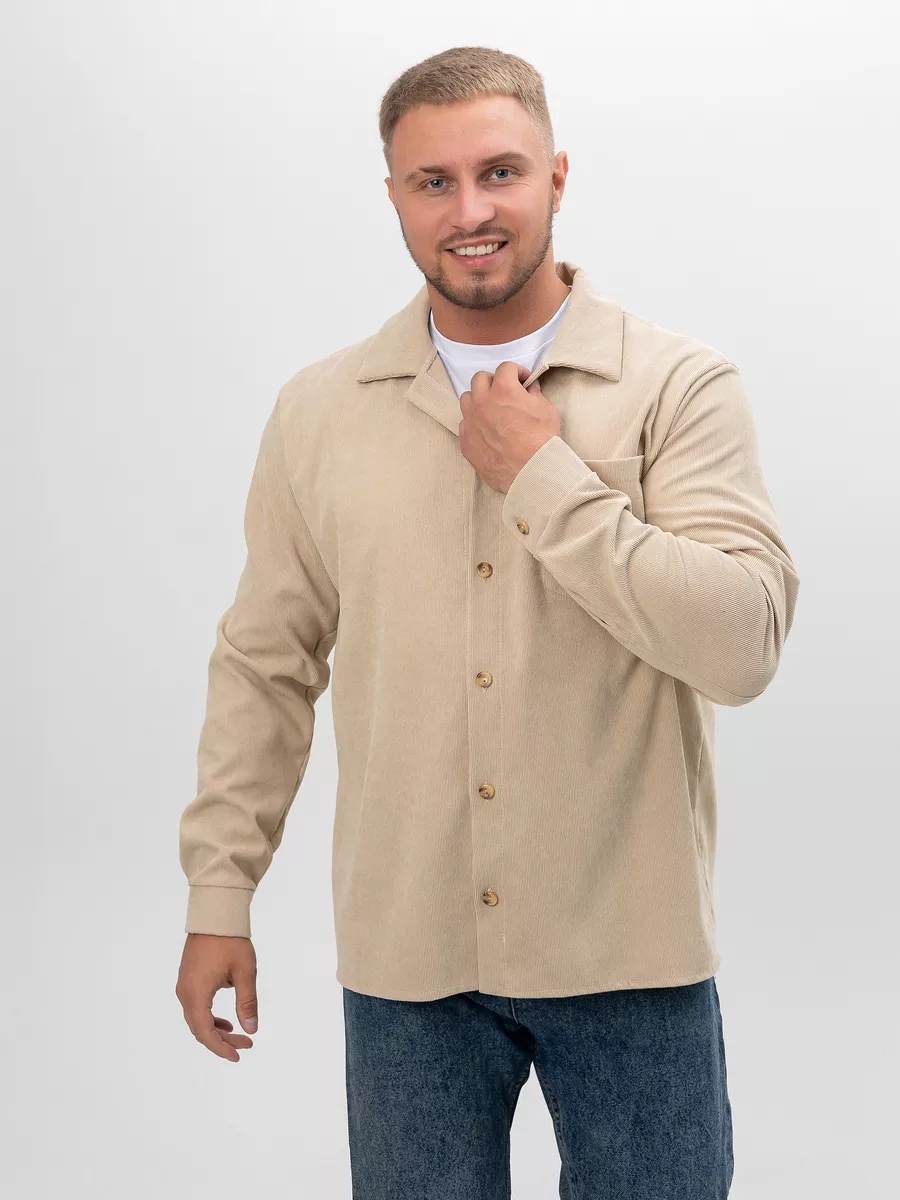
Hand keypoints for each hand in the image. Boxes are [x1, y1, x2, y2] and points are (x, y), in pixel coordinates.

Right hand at [175, 933, 257, 1061]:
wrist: (215, 914)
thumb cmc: (231, 941)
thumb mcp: (245, 972)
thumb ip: (247, 1002)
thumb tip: (251, 1029)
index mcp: (196, 994)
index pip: (205, 1032)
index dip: (221, 1048)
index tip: (238, 1055)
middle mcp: (185, 993)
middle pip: (199, 1028)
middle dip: (222, 1040)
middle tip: (246, 1044)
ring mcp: (184, 986)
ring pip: (197, 1019)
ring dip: (216, 1029)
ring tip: (238, 1034)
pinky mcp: (187, 979)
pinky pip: (196, 1007)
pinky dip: (210, 1017)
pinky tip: (225, 1020)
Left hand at [458, 360, 558, 492]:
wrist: (531, 472)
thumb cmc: (542, 441)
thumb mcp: (547, 410)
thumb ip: (535, 395)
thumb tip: (529, 390)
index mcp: (503, 390)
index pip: (505, 367)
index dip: (517, 371)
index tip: (523, 380)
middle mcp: (482, 402)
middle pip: (480, 379)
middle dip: (494, 381)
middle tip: (505, 391)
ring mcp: (471, 422)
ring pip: (467, 399)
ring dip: (478, 399)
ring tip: (491, 409)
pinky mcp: (466, 441)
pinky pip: (464, 423)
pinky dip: (474, 422)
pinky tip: (486, 430)